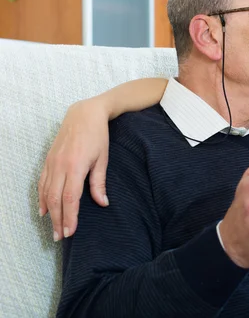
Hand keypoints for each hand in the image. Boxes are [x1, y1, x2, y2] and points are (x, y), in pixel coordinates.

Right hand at [38, 99, 110, 241]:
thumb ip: (99, 182)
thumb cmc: (98, 136)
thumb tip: (103, 203)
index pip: (70, 198)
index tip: (70, 232)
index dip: (70, 217)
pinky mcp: (48, 160)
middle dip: (57, 220)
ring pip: (46, 193)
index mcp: (75, 166)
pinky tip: (43, 210)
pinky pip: (42, 183)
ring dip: (49, 212)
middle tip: (60, 237)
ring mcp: (51, 163)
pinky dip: (41, 198)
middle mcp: (60, 166)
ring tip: (52, 229)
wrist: (84, 114)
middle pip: (55, 199)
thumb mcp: (103, 158)